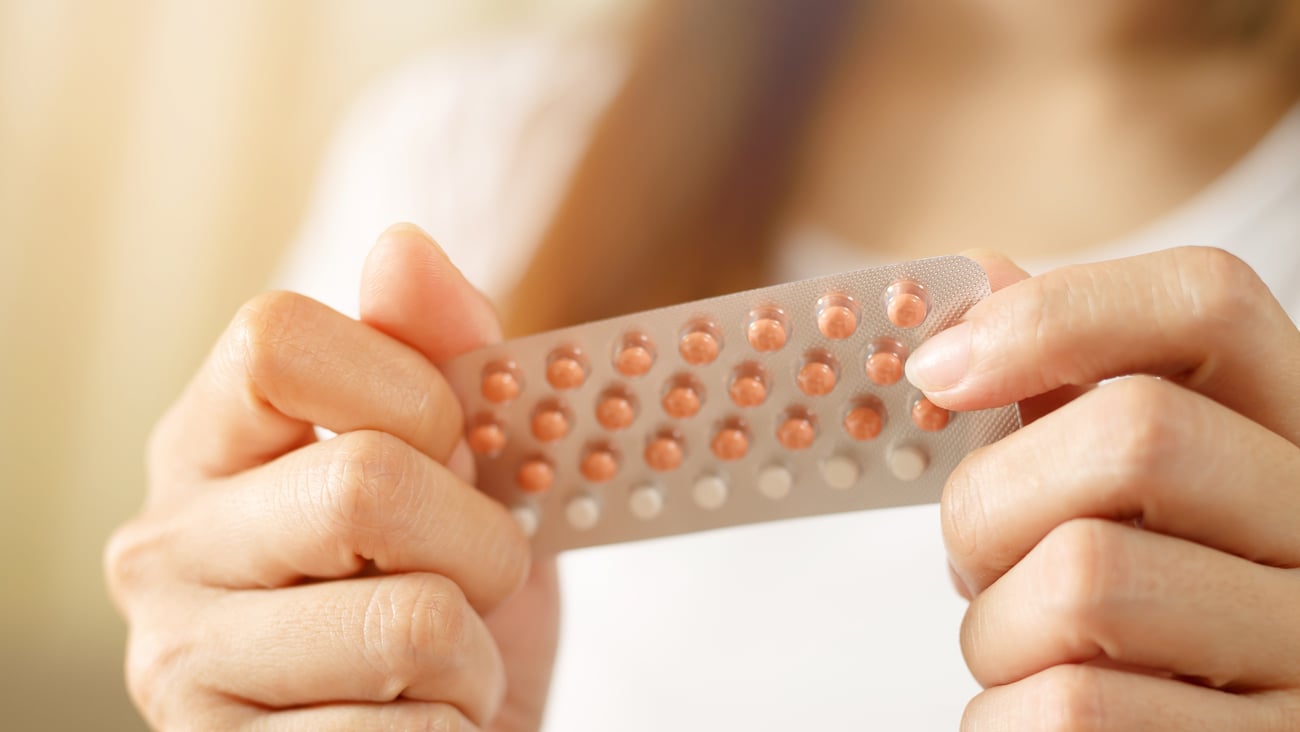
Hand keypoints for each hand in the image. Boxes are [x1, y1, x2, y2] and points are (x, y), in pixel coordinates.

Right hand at [104, 225, 558, 730]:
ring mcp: (179, 666)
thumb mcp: (469, 476)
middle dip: (480, 542)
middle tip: (479, 580)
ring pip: (409, 619)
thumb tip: (403, 246)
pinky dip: (453, 731)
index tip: (457, 447)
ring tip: (441, 669)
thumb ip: (441, 361)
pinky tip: (413, 729)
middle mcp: (165, 545)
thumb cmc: (455, 606)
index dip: (411, 389)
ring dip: (476, 654)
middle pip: (364, 481)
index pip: (279, 339)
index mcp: (213, 445)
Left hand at [910, 247, 1299, 729]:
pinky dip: (1004, 716)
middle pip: (1136, 434)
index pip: (1209, 303)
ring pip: (1086, 582)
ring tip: (1018, 651)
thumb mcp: (1112, 493)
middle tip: (972, 555)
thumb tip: (980, 277)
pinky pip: (1071, 712)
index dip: (1056, 314)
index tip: (938, 367)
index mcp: (1291, 436)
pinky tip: (1038, 713)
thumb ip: (1060, 390)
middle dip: (990, 502)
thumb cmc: (1133, 618)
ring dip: (994, 630)